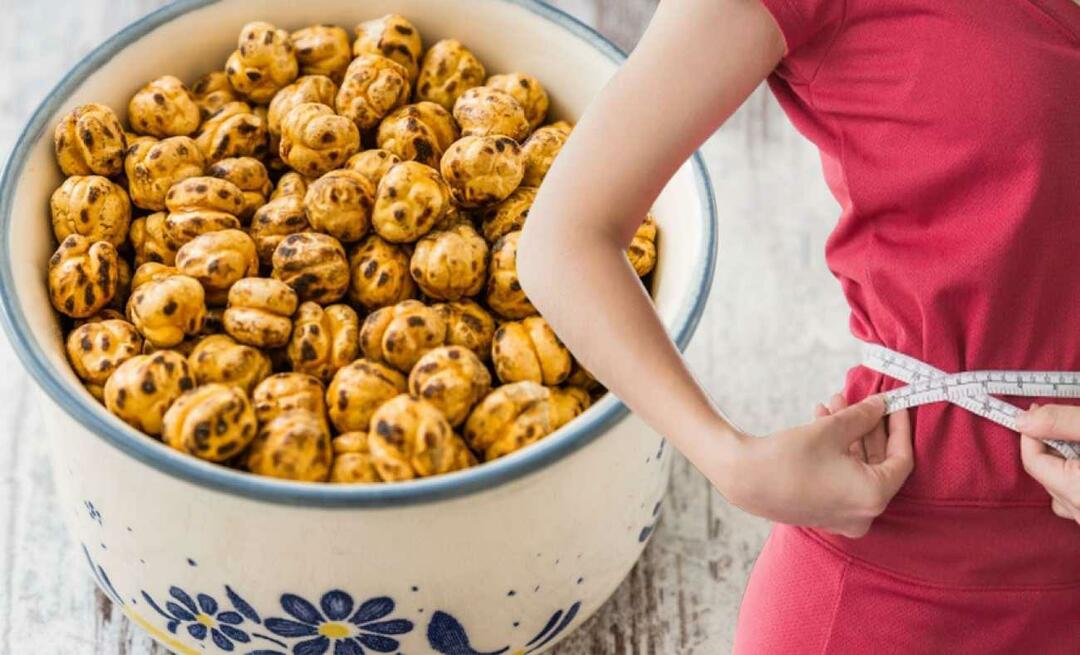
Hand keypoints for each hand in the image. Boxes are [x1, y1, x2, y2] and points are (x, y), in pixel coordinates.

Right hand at [721, 395, 912, 537]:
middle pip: (879, 464)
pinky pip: (841, 478)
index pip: (901, 460)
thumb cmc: (788, 457)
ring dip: (850, 436)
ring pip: (857, 469)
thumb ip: (863, 416)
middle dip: (869, 428)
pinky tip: (822, 421)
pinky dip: (838, 452)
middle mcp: (862, 514)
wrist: (743, 478)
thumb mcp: (832, 430)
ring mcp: (841, 516)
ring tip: (835, 404)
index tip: (895, 405)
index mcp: (873, 497)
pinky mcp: (822, 512)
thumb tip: (879, 407)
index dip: (900, 428)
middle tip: (863, 401)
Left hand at [1017, 403, 1079, 525]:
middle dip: (1050, 445)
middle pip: (1046, 475)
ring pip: (1062, 489)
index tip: (1038, 409)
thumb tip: (1023, 420)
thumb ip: (1062, 423)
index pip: (1032, 461)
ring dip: (1065, 463)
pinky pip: (1077, 498)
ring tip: (1078, 440)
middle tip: (1066, 421)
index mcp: (1078, 492)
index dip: (1031, 432)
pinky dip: (1076, 478)